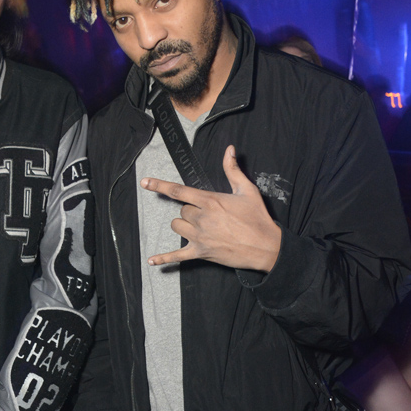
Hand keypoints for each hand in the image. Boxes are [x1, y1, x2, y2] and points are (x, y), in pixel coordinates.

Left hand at [141, 145, 281, 270]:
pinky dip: (164, 258)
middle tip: (209, 215)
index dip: (159, 185)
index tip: (145, 182)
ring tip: (200, 228)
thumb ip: (233, 169)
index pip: (178, 190)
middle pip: (181, 211)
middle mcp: (201, 218)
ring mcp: (199, 236)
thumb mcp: (247, 190)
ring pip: (177, 227)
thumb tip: (229, 149)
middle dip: (190, 211)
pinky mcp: (201, 253)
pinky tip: (152, 261)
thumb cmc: (257, 217)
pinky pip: (177, 256)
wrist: (265, 246)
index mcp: (209, 201)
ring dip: (184, 226)